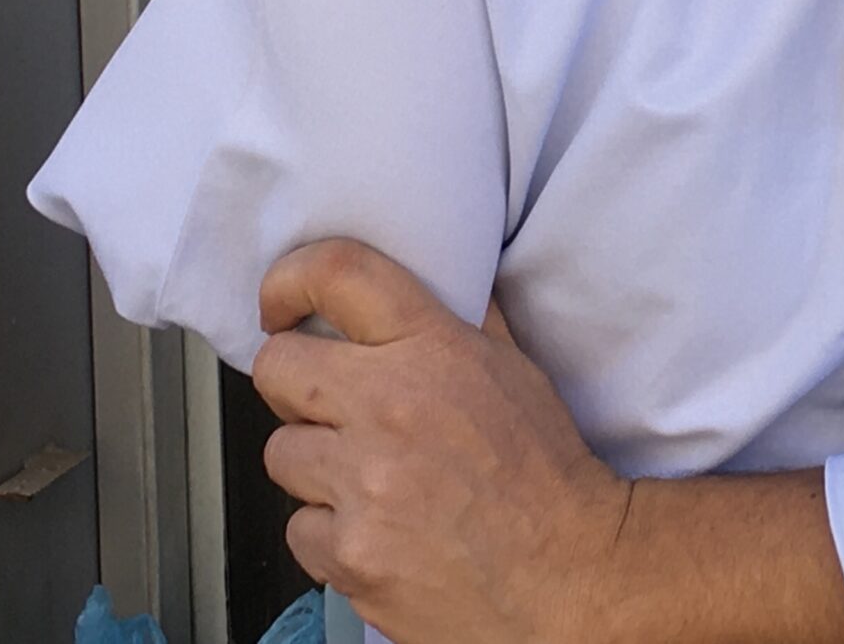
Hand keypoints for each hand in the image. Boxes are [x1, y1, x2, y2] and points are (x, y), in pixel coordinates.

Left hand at [254, 238, 629, 643]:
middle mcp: (390, 407)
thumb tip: (437, 274)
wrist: (565, 569)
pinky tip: (376, 529)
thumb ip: (465, 317)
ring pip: (281, 452)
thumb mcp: (516, 367)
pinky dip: (329, 534)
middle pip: (278, 367)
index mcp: (433, 350)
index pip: (338, 275)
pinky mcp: (349, 553)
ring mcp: (365, 484)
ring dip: (315, 465)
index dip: (291, 279)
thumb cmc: (545, 471)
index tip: (282, 302)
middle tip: (325, 403)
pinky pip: (299, 529)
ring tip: (367, 478)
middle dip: (293, 383)